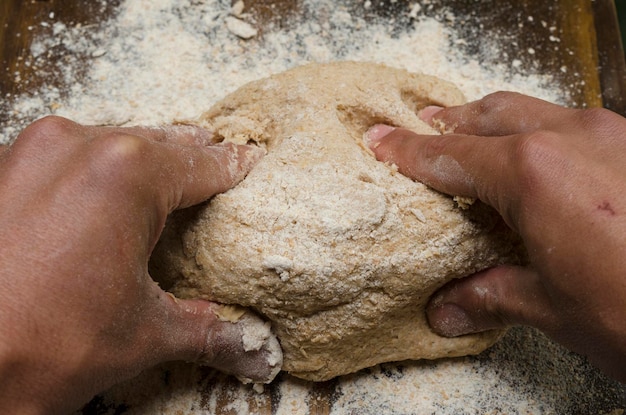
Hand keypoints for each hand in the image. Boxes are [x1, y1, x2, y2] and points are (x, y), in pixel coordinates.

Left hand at [0, 116, 280, 414]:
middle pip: (155, 143)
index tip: (246, 160)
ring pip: (107, 142)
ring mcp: (30, 152)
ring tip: (164, 168)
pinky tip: (101, 189)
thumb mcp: (145, 334)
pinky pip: (64, 154)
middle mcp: (75, 146)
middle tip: (212, 153)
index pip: (199, 164)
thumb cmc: (40, 346)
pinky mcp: (0, 168)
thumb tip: (254, 352)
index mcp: (126, 174)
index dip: (230, 166)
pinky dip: (92, 166)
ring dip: (139, 155)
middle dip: (188, 153)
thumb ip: (207, 330)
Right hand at [365, 92, 625, 380]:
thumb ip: (493, 295)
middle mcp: (569, 138)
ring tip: (471, 134)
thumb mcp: (554, 308)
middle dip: (449, 123)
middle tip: (421, 128)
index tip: (381, 142)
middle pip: (489, 116)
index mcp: (532, 174)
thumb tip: (448, 310)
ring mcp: (611, 134)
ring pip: (533, 111)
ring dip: (494, 122)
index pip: (450, 156)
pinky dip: (540, 134)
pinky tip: (541, 160)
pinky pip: (573, 125)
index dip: (408, 151)